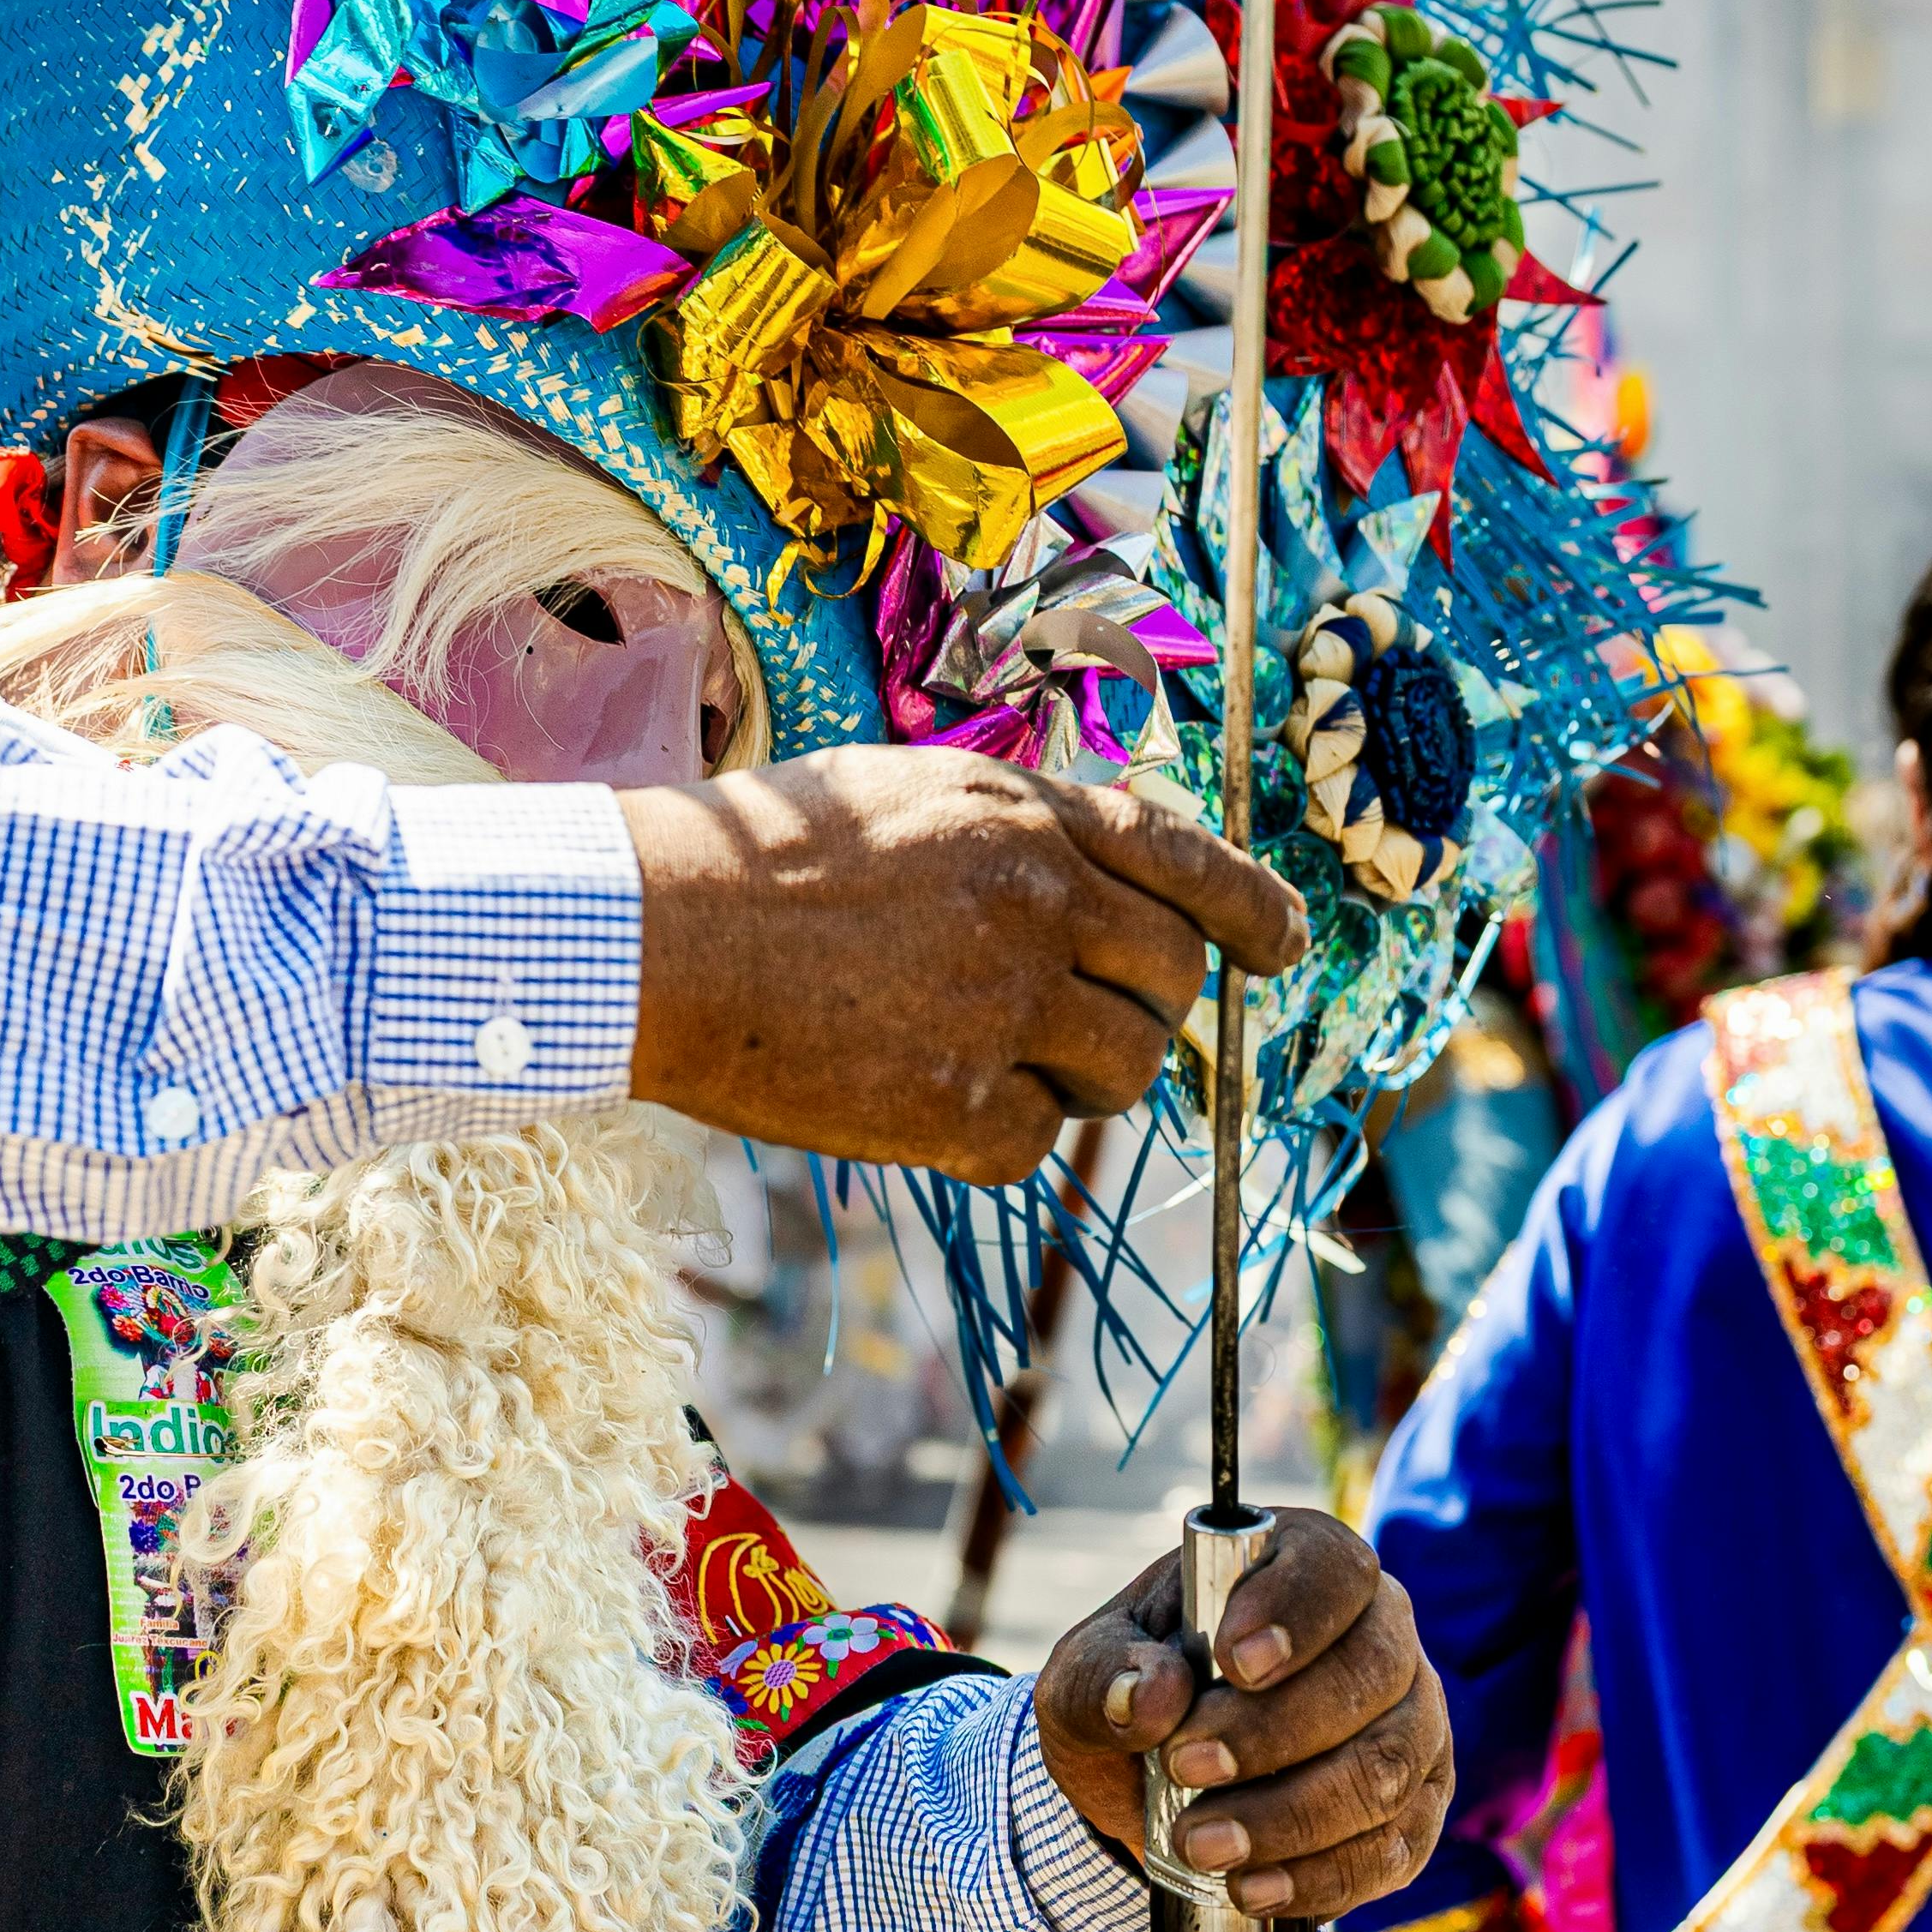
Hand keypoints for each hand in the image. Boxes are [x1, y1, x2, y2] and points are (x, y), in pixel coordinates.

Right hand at [621, 750, 1304, 1181]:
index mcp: (1023, 813)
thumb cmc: (756, 860)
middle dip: (1151, 1006)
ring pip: (1127, 1068)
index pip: (1187, 858)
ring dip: (1081, 1070)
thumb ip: (1019, 828)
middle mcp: (1034, 901)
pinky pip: (1038, 1140)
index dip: (1252, 909)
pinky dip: (997, 1130)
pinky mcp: (957, 1104)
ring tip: (980, 1049)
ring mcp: (1000, 1005)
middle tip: (1086, 1020)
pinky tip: (916, 1089)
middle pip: (1174, 978)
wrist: (649, 936)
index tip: (1281, 947)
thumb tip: (1110, 884)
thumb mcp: (904, 792)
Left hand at [1033, 1505, 1452, 1918]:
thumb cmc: (1134, 1693)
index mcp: (1304, 1565)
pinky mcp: (1415, 1810)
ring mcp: (1412, 1725)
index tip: (1236, 1661)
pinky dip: (1319, 1878)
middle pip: (1370, 1675)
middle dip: (1275, 1733)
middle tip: (1185, 1766)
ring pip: (1386, 1769)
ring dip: (1291, 1816)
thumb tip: (1152, 1696)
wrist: (1153, 1782)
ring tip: (1201, 1843)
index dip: (1296, 1611)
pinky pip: (1391, 1850)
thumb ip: (1104, 1673)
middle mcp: (1380, 1636)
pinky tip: (1252, 1888)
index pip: (1334, 1569)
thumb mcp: (1087, 1674)